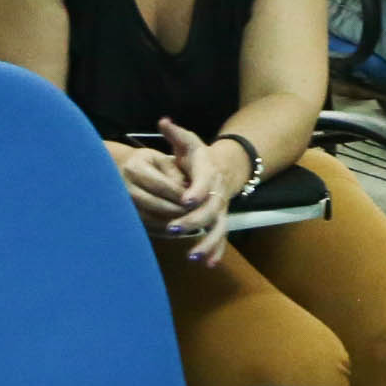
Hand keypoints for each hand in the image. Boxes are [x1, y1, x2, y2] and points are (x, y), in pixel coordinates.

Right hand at [108, 138, 205, 238]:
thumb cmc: (149, 164)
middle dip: (178, 211)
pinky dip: (163, 230)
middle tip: (198, 216)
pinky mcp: (124, 218)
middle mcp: (124, 187)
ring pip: (151, 219)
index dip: (181, 195)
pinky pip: (146, 227)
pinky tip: (177, 229)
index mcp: (134, 168)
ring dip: (172, 223)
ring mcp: (122, 205)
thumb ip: (175, 173)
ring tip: (190, 223)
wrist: (122, 172)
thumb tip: (188, 194)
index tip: (198, 201)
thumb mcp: (162, 160)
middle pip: (156, 204)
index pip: (162, 186)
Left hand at [155, 118, 237, 261]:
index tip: (184, 199)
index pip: (203, 182)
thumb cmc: (198, 156)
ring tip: (192, 255)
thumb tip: (163, 121)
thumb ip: (175, 134)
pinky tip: (207, 264)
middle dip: (192, 221)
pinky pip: (220, 238)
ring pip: (218, 228)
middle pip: (208, 210)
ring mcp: (220, 209)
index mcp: (208, 173)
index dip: (195, 190)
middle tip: (173, 228)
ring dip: (206, 242)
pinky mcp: (220, 221)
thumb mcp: (187, 142)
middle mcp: (217, 193)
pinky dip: (215, 251)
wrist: (222, 168)